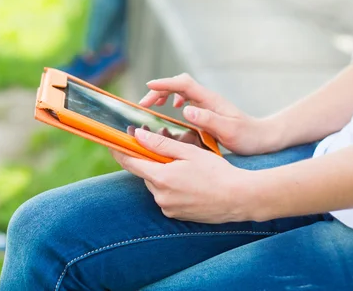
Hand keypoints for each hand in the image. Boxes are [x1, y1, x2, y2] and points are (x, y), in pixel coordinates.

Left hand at [109, 129, 251, 222]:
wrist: (238, 198)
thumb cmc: (216, 172)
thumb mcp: (189, 152)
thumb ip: (161, 144)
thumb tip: (138, 136)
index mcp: (161, 178)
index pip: (131, 163)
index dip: (121, 151)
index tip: (114, 142)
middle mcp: (160, 196)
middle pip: (146, 173)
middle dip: (150, 159)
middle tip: (162, 144)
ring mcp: (168, 207)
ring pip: (157, 185)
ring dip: (163, 173)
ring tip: (183, 164)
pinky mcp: (176, 215)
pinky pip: (166, 197)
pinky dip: (172, 187)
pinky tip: (189, 180)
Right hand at [139, 73, 265, 154]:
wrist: (264, 138)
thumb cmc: (248, 137)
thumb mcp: (228, 130)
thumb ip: (207, 119)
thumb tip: (185, 110)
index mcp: (210, 100)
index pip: (183, 84)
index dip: (164, 84)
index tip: (148, 87)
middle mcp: (208, 98)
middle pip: (179, 84)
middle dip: (160, 89)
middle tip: (144, 104)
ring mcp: (209, 103)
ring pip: (182, 90)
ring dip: (166, 94)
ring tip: (153, 106)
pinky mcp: (209, 110)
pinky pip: (188, 99)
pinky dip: (175, 100)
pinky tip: (174, 111)